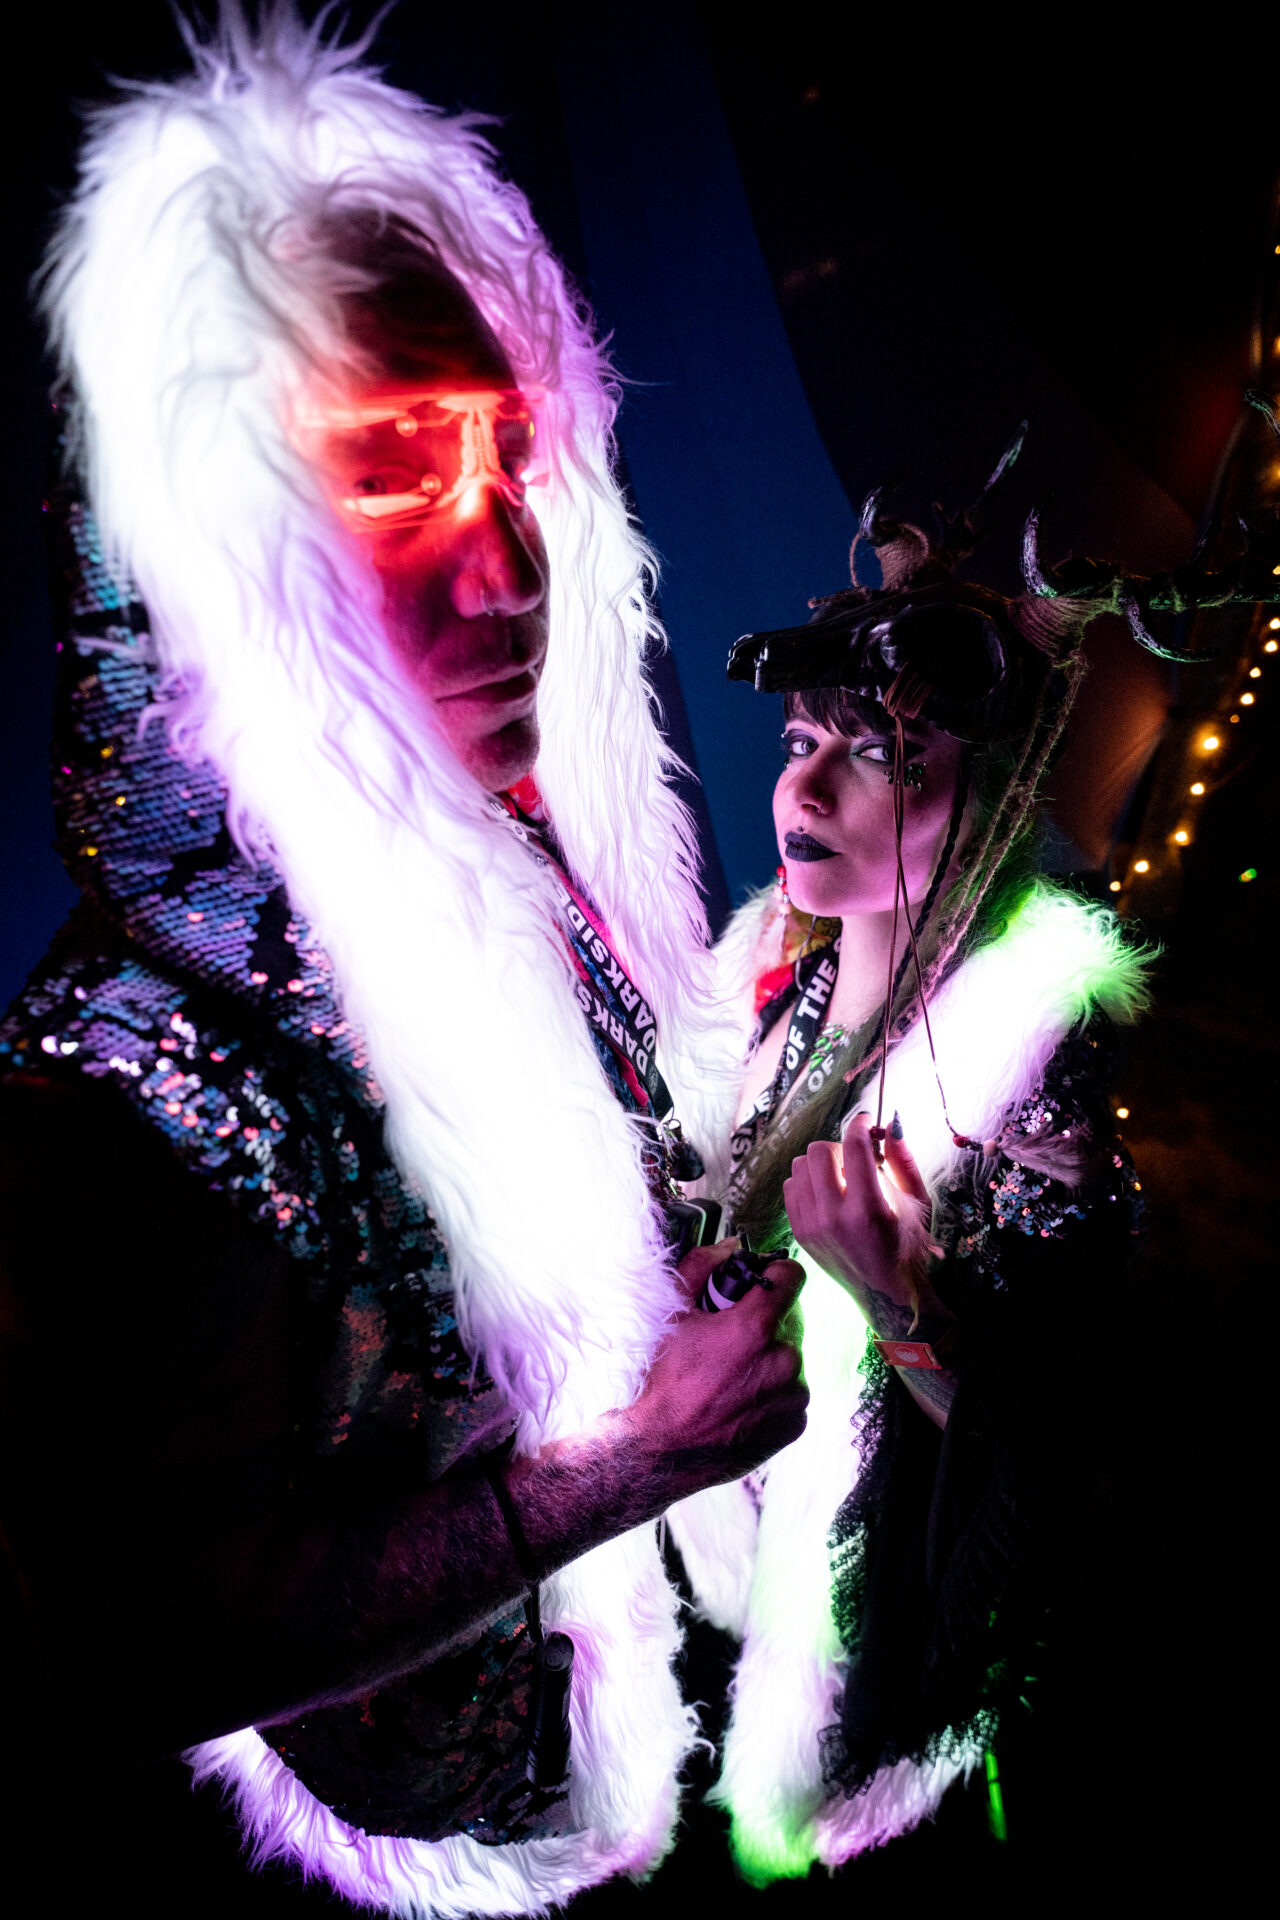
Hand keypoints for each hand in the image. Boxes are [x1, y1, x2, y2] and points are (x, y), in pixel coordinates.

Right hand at [623, 1240, 807, 1493]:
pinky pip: (793, 1391)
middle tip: (733, 1335)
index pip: (792, 1276)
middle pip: (791, 1317)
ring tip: (734, 1372)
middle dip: (767, 1319)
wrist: (662, 1449)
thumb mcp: (674, 1314)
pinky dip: (774, 1389)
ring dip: (771, 1355)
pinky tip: (742, 1397)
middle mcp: (784, 1360)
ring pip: (792, 1356)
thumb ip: (703, 1268)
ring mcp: (793, 1394)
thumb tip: (732, 1246)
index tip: (762, 1280)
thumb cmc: (664, 1380)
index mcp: (755, 1328)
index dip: (775, 1271)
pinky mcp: (795, 1422)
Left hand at [784, 1111, 936, 1307]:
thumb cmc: (908, 1245)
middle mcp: (834, 1217)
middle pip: (818, 1151)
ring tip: (841, 1178)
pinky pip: (790, 1186)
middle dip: (839, 1147)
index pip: (854, 1146)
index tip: (866, 1122)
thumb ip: (903, 1160)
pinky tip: (827, 1193)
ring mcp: (811, 1226)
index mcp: (869, 1209)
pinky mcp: (799, 1232)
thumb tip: (890, 1123)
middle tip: (855, 1160)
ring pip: (799, 1166)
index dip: (860, 1125)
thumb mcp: (918, 1203)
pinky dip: (807, 1182)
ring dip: (821, 1164)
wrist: (885, 1294)